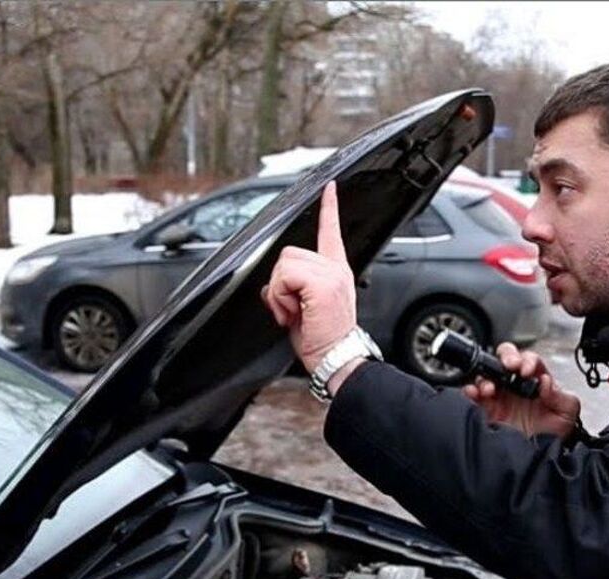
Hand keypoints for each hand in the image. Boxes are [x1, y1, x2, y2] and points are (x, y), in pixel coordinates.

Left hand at [261, 181, 356, 373]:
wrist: (338, 359)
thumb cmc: (324, 342)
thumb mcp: (306, 310)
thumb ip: (293, 290)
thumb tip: (270, 288)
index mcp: (336, 272)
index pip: (331, 233)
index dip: (329, 208)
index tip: (329, 188)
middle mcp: (336, 269)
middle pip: (289, 253)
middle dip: (280, 283)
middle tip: (291, 309)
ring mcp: (330, 275)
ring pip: (284, 265)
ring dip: (279, 292)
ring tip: (294, 313)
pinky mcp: (321, 284)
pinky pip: (284, 277)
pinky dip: (280, 298)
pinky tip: (293, 314)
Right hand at [463, 342, 581, 438]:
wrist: (536, 463)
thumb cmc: (551, 439)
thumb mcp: (566, 415)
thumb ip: (561, 396)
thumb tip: (546, 382)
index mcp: (534, 383)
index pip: (529, 360)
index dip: (527, 360)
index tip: (527, 370)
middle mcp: (515, 388)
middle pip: (505, 360)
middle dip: (506, 358)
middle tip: (510, 366)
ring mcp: (498, 399)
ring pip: (486, 376)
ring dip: (487, 378)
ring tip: (490, 389)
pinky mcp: (484, 412)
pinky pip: (471, 396)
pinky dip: (469, 391)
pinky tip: (474, 394)